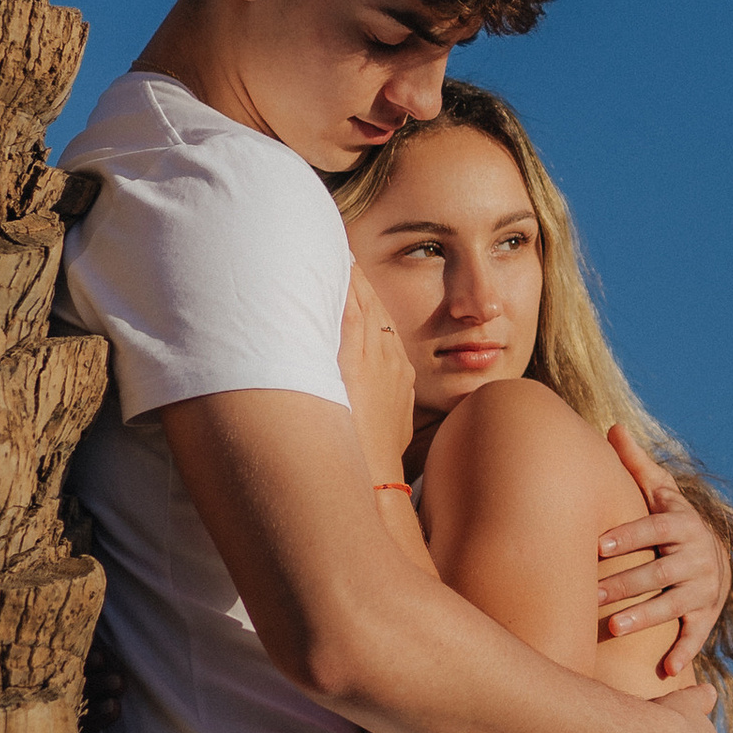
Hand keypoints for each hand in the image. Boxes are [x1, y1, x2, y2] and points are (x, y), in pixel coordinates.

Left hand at [338, 266, 418, 491]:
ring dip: (349, 277)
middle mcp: (389, 359)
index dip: (367, 298)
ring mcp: (373, 356)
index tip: (352, 278)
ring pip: (363, 303)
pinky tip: (336, 266)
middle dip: (357, 279)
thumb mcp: (389, 430)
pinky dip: (345, 285)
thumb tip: (378, 407)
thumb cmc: (373, 461)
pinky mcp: (354, 358)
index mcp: (398, 373)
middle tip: (339, 252)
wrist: (376, 480)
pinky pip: (351, 309)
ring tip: (333, 252)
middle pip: (375, 307)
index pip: (383, 324)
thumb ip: (383, 409)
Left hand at [599, 425, 726, 674]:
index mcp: (682, 525)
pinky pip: (695, 636)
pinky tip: (664, 671)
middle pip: (658, 572)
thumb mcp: (661, 493)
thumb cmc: (672, 523)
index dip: (628, 537)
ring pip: (672, 605)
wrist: (714, 558)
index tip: (597, 546)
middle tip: (589, 596)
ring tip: (612, 629)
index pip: (654, 529)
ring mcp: (703, 589)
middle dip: (623, 585)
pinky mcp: (706, 616)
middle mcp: (697, 557)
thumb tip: (613, 427)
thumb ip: (637, 466)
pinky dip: (682, 653)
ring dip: (644, 619)